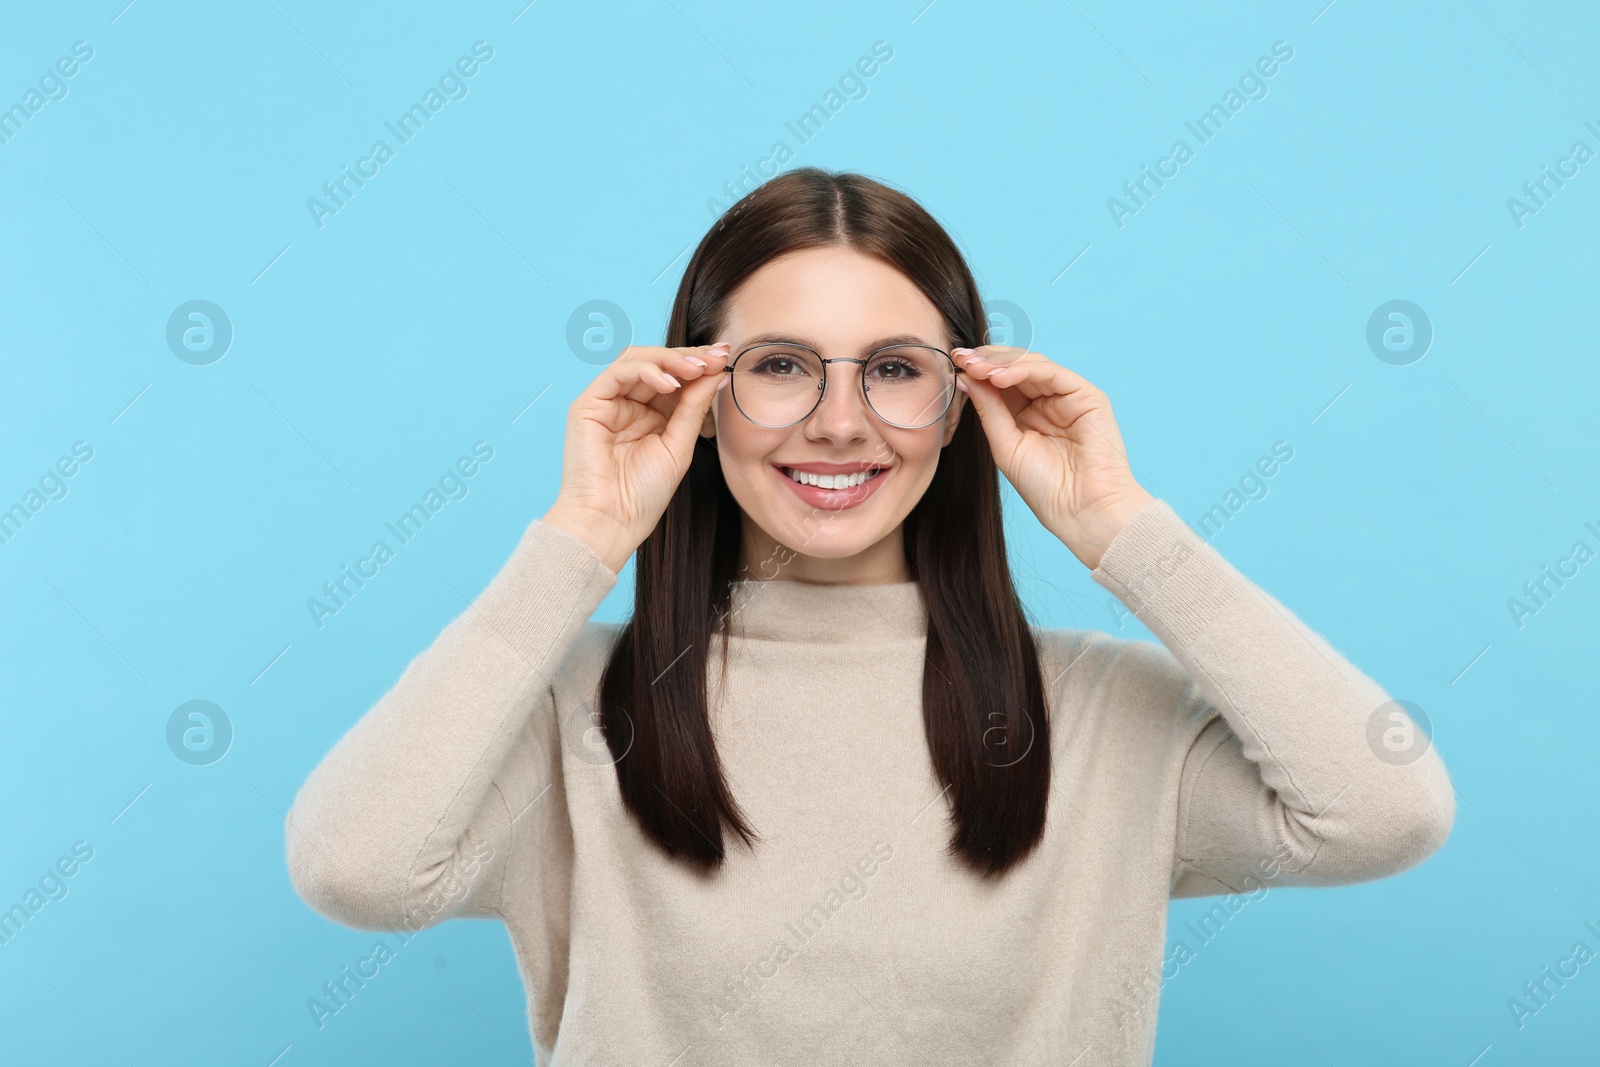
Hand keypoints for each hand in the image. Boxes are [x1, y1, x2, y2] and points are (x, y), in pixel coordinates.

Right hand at [543, 342, 730, 572]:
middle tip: (715, 356)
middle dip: (688, 357)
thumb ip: (694, 407)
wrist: (612, 522)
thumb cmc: (643, 494)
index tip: (725, 358)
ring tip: (696, 368)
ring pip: (637, 360)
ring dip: (670, 360)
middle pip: (657, 363)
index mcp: (650, 414)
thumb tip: (717, 372)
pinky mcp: (588, 404)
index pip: (674, 377)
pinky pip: (618, 372)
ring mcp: (607, 402)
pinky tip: (670, 383)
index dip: (699, 365)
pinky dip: (646, 371)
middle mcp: (627, 404)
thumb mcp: (679, 445)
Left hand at [953, 344, 1154, 569]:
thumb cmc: (1045, 486)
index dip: (977, 371)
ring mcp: (1068, 396)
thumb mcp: (1005, 444)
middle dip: (986, 360)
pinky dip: (1024, 370)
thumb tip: (965, 376)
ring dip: (1001, 363)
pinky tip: (999, 377)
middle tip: (961, 358)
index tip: (953, 364)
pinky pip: (1052, 372)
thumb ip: (989, 408)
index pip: (1001, 381)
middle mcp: (1048, 400)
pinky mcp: (1087, 396)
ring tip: (976, 367)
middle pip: (1015, 367)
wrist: (1080, 510)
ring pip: (1032, 364)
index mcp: (1027, 413)